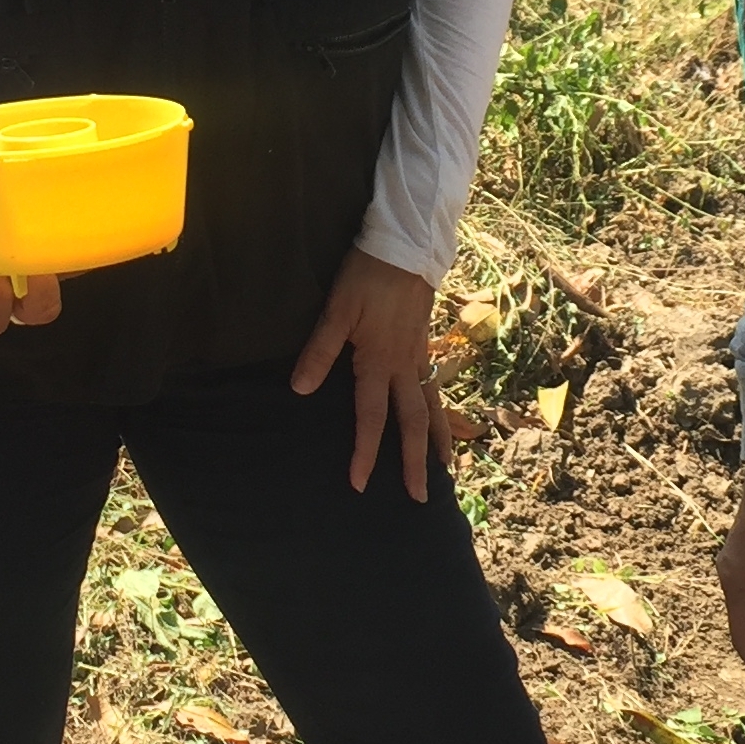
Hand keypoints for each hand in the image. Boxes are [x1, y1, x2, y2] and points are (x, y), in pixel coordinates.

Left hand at [287, 248, 453, 502]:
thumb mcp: (337, 311)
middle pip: (413, 423)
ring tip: (443, 469)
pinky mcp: (424, 343)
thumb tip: (301, 390)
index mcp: (379, 363)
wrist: (405, 246)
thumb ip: (320, 351)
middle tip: (418, 497)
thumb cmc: (367, 277)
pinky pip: (435, 386)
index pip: (371, 418)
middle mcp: (405, 366)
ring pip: (432, 407)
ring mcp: (419, 356)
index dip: (365, 453)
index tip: (359, 484)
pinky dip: (441, 410)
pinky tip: (442, 420)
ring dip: (437, 441)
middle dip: (415, 463)